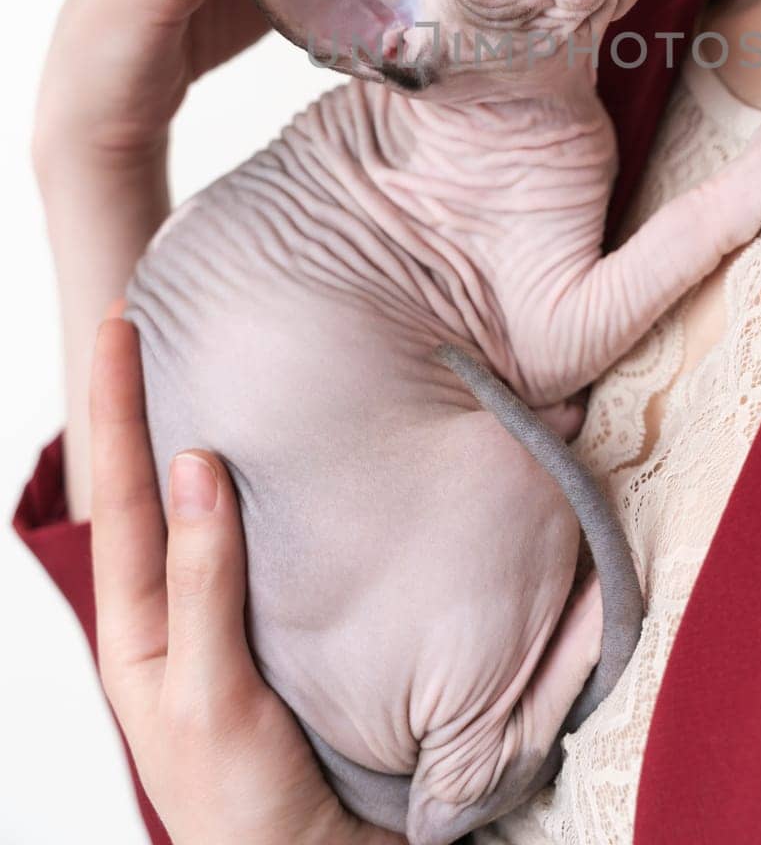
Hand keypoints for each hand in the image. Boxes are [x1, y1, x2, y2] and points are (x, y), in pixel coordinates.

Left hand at [90, 306, 408, 844]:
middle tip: (155, 322)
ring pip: (205, 507)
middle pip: (153, 487)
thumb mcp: (209, 697)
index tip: (119, 324)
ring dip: (201, 432)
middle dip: (146, 404)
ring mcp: (226, 619)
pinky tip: (283, 455)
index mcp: (138, 630)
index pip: (123, 493)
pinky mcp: (281, 627)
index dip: (119, 407)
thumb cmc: (244, 810)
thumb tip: (192, 463)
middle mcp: (175, 612)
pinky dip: (262, 486)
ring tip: (212, 363)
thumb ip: (203, 582)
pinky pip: (262, 540)